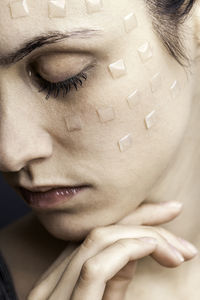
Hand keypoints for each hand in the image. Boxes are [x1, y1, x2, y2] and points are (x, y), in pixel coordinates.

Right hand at [27, 201, 197, 299]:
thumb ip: (113, 278)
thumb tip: (134, 249)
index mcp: (61, 276)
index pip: (101, 231)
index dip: (136, 215)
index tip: (169, 209)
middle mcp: (53, 280)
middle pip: (103, 231)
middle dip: (146, 221)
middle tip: (180, 224)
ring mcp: (54, 295)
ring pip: (100, 240)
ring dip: (146, 236)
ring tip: (179, 251)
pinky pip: (96, 268)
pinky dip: (127, 249)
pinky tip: (153, 249)